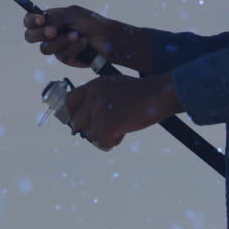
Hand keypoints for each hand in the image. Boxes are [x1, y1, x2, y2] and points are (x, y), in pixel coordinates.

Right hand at [23, 6, 153, 73]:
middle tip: (52, 32)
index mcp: (51, 19)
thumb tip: (44, 23)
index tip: (41, 20)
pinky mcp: (67, 58)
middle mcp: (51, 33)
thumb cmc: (94, 23)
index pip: (31, 20)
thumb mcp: (74, 15)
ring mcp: (58, 47)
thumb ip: (56, 17)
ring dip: (61, 42)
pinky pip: (61, 56)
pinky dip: (73, 49)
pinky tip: (84, 44)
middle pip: (30, 36)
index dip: (31, 21)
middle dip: (39, 34)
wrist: (111, 39)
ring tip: (77, 36)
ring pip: (46, 49)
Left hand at [63, 74, 182, 150]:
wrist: (159, 94)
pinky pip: (102, 143)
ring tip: (122, 126)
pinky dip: (112, 142)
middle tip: (107, 129)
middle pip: (77, 122)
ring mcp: (100, 109)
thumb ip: (98, 99)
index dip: (73, 114)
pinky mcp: (108, 123)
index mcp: (94, 85)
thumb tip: (84, 121)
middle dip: (91, 129)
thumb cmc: (142, 94)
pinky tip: (123, 132)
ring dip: (105, 136)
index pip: (70, 100)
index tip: (82, 123)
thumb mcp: (114, 88)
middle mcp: (93, 96)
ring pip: (91, 136)